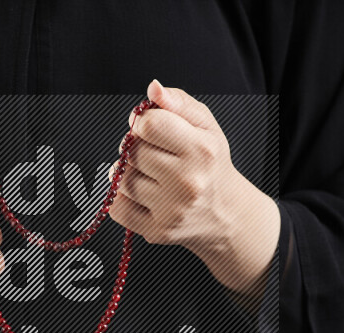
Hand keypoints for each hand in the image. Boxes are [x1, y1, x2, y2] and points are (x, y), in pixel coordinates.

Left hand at [109, 80, 279, 295]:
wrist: (227, 215)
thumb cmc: (211, 164)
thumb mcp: (205, 126)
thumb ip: (178, 102)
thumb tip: (153, 89)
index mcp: (201, 150)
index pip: (148, 125)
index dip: (143, 124)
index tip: (152, 129)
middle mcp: (187, 182)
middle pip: (132, 152)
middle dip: (136, 148)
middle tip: (153, 154)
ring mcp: (171, 210)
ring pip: (121, 180)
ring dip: (127, 173)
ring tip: (149, 175)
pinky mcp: (156, 232)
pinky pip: (116, 208)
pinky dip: (121, 198)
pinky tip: (142, 195)